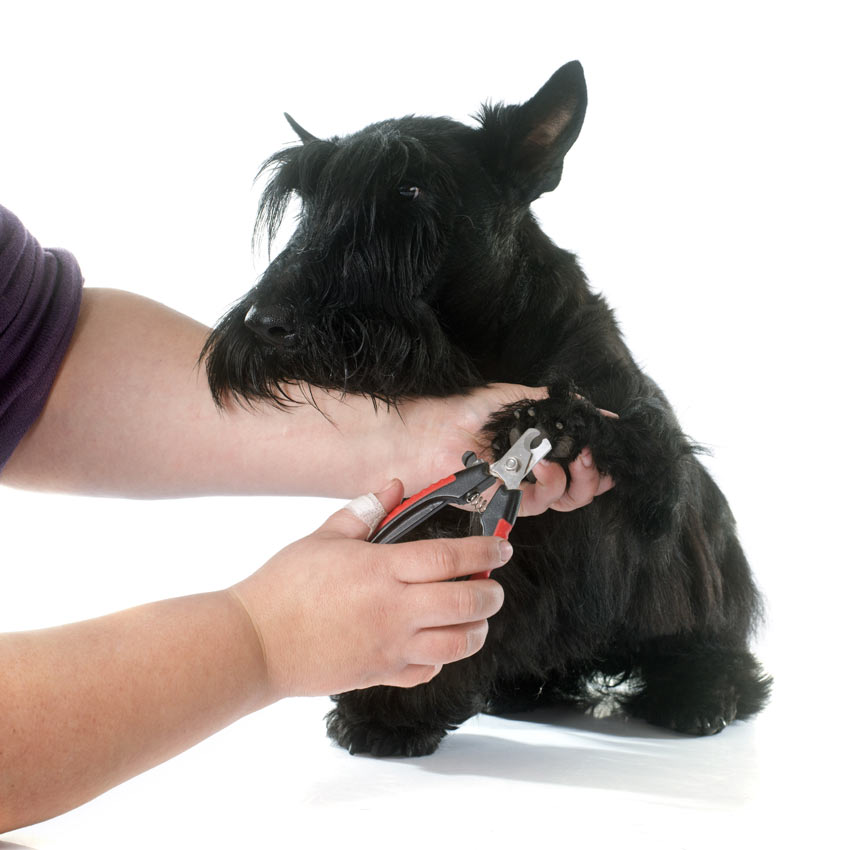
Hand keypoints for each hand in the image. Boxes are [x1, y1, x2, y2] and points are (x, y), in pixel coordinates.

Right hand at [228, 480, 508, 698]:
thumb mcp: (324, 538)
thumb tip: (394, 486)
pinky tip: (437, 643)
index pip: (449, 558)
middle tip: (494, 586)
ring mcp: (390, 647)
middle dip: (491, 594)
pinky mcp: (381, 674)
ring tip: (476, 616)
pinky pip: (428, 671)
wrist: (255, 642)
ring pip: (457, 643)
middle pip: (465, 603)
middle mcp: (394, 610)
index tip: (502, 547)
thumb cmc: (285, 586)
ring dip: (477, 629)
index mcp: (381, 569)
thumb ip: (365, 511)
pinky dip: (443, 658)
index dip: (483, 551)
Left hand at [391, 384, 615, 515]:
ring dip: (583, 478)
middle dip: (600, 472)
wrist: (436, 429)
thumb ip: (561, 407)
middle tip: (596, 453)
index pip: (583, 461)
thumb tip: (600, 410)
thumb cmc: (471, 412)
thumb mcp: (522, 400)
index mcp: (543, 449)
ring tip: (579, 456)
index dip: (603, 457)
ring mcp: (526, 490)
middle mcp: (538, 473)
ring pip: (571, 499)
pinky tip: (545, 466)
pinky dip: (552, 482)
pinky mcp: (512, 504)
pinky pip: (545, 502)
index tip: (613, 443)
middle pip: (585, 487)